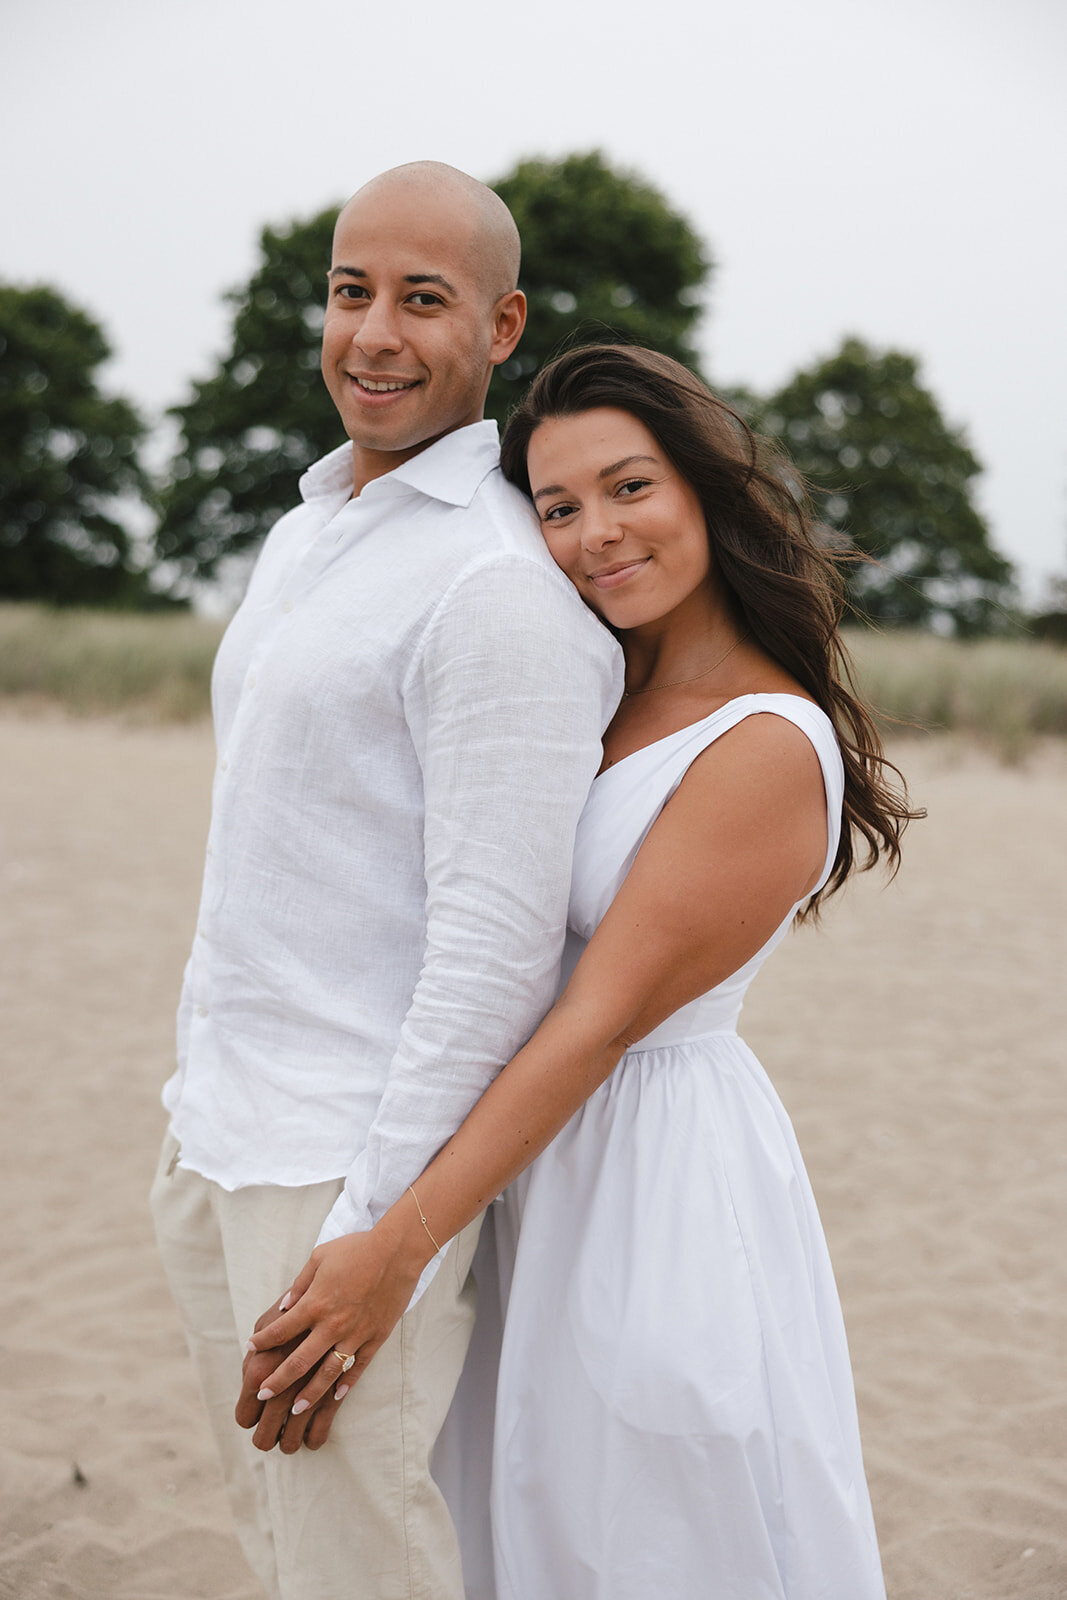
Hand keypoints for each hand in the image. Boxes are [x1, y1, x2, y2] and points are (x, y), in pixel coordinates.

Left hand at [246, 1227, 425, 1424]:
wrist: (397, 1251)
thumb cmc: (357, 1249)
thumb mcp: (320, 1257)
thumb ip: (300, 1284)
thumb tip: (284, 1306)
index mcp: (316, 1303)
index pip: (280, 1330)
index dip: (262, 1341)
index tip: (249, 1348)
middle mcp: (332, 1324)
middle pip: (299, 1361)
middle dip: (277, 1381)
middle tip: (262, 1395)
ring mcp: (355, 1334)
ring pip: (328, 1373)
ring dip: (309, 1394)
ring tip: (295, 1409)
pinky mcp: (376, 1338)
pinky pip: (358, 1367)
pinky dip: (346, 1384)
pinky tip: (335, 1397)